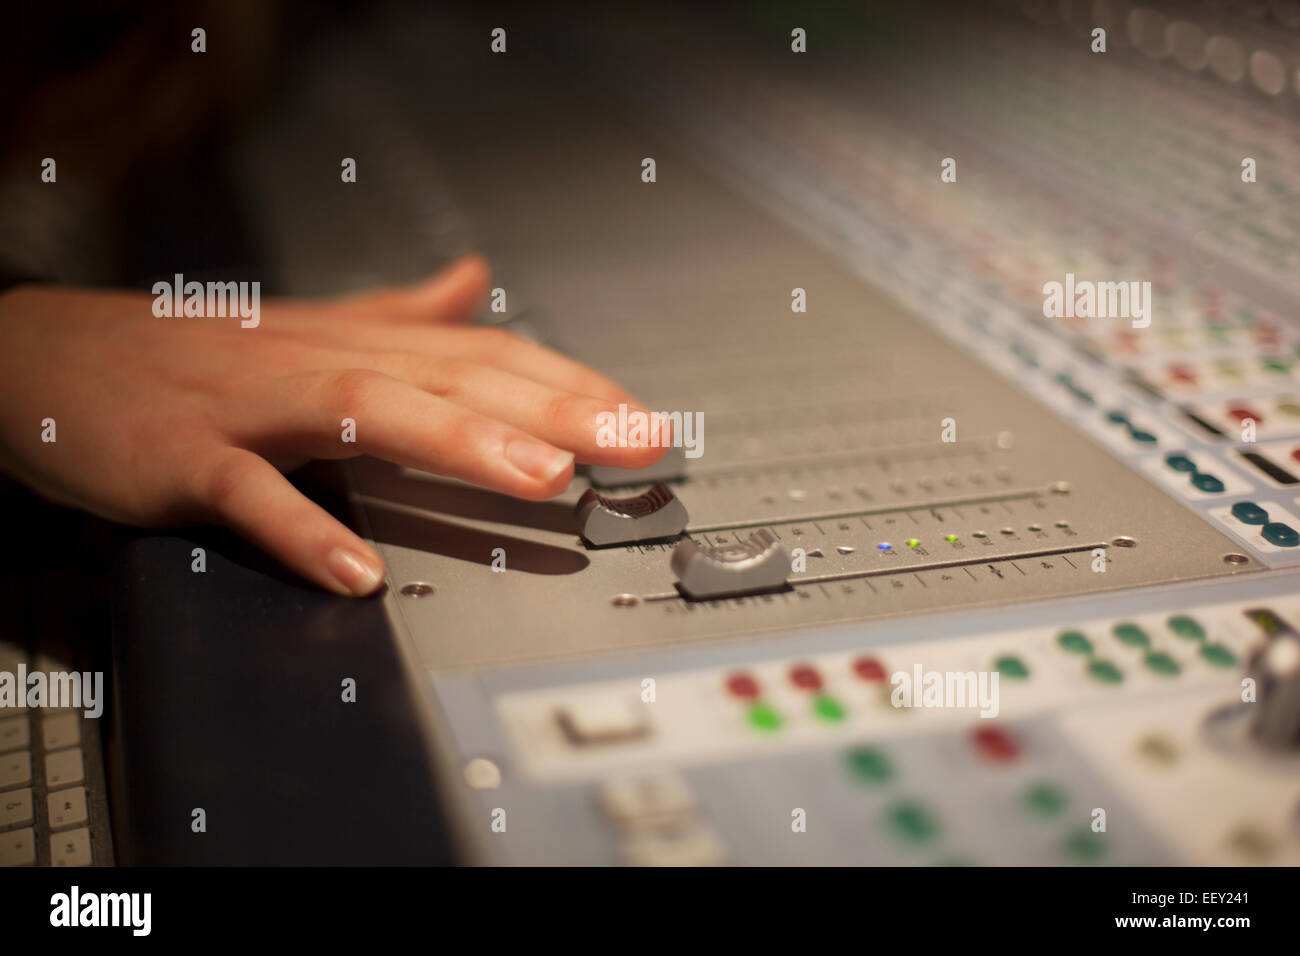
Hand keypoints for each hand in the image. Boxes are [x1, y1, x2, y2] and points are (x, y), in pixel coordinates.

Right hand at [0, 256, 665, 594]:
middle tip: (638, 442)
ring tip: (543, 478)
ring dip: (461, 445)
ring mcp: (253, 409)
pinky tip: (360, 570)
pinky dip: (303, 528)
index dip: (573, 384)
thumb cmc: (192, 353)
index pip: (486, 356)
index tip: (645, 420)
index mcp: (358, 343)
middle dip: (556, 409)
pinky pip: (249, 495)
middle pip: (453, 379)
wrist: (43, 353)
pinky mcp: (183, 458)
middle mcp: (320, 364)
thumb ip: (401, 313)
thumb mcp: (310, 325)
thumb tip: (477, 280)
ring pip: (369, 416)